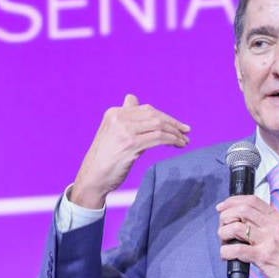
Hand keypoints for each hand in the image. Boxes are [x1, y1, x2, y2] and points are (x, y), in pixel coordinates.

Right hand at [70, 94, 190, 208]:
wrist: (92, 177)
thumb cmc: (104, 158)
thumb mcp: (111, 131)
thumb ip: (124, 117)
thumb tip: (132, 99)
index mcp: (114, 113)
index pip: (146, 109)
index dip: (164, 116)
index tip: (177, 125)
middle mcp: (118, 118)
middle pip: (154, 115)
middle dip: (173, 123)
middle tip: (186, 131)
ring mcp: (124, 131)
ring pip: (158, 125)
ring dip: (175, 133)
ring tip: (184, 141)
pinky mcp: (131, 144)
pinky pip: (158, 138)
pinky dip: (172, 140)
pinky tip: (178, 145)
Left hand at [216, 194, 278, 277]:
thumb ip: (269, 227)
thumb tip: (246, 224)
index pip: (253, 200)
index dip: (233, 201)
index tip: (222, 207)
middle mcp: (274, 226)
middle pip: (242, 210)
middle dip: (225, 216)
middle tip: (221, 226)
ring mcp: (269, 240)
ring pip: (237, 227)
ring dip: (224, 233)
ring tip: (224, 242)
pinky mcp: (264, 257)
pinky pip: (237, 250)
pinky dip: (226, 252)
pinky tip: (226, 255)